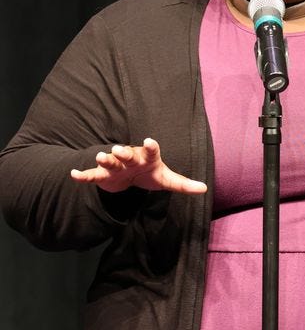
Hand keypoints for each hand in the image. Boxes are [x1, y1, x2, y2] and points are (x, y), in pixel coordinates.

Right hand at [70, 137, 206, 194]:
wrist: (130, 176)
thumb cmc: (150, 173)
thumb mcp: (167, 179)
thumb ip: (183, 184)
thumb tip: (204, 189)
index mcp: (147, 157)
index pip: (151, 150)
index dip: (150, 146)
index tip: (150, 141)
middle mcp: (130, 158)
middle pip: (127, 154)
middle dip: (123, 152)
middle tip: (118, 149)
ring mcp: (116, 166)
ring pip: (109, 161)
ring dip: (105, 158)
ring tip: (99, 156)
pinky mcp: (103, 175)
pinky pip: (92, 175)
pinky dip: (83, 175)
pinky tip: (74, 174)